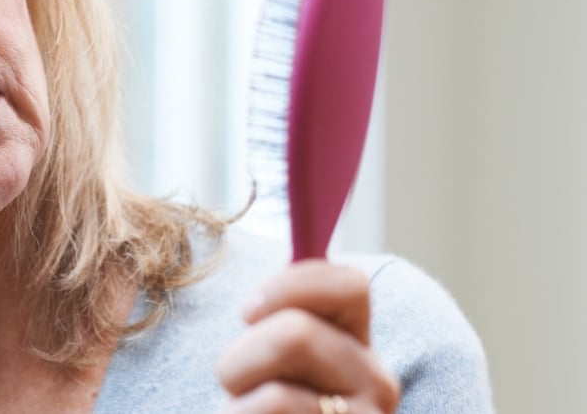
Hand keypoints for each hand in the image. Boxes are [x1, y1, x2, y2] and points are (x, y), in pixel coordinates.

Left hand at [216, 260, 399, 412]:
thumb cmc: (263, 412)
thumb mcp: (271, 363)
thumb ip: (277, 316)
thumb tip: (280, 218)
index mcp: (359, 345)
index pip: (349, 284)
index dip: (290, 285)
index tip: (247, 312)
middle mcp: (377, 386)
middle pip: (295, 334)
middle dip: (240, 359)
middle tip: (235, 388)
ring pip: (275, 397)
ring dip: (235, 409)